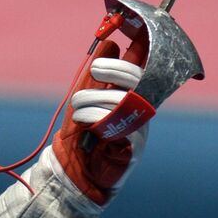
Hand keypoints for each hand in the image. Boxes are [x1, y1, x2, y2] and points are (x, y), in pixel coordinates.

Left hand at [52, 40, 148, 204]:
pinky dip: (92, 117)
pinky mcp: (132, 146)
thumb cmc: (83, 135)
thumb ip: (97, 77)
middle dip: (111, 72)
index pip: (139, 71)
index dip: (129, 58)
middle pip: (135, 81)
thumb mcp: (87, 101)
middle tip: (93, 72)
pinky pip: (113, 122)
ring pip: (118, 100)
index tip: (106, 55)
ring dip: (90, 100)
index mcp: (132, 98)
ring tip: (77, 108)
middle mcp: (140, 111)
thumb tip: (110, 44)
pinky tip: (82, 121)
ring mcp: (139, 128)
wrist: (76, 172)